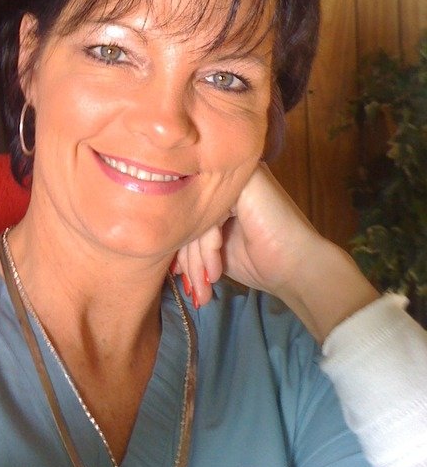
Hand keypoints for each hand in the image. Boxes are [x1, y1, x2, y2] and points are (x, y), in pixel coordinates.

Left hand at [174, 164, 378, 341]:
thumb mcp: (217, 252)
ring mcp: (236, 174)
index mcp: (221, 189)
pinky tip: (218, 269)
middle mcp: (227, 176)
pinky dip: (210, 246)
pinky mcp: (244, 180)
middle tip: (195, 292)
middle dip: (190, 260)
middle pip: (191, 215)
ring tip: (205, 286)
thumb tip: (164, 255)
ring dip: (199, 259)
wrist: (300, 268)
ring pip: (198, 216)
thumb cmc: (263, 260)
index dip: (183, 250)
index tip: (183, 281)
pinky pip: (211, 213)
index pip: (190, 214)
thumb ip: (194, 245)